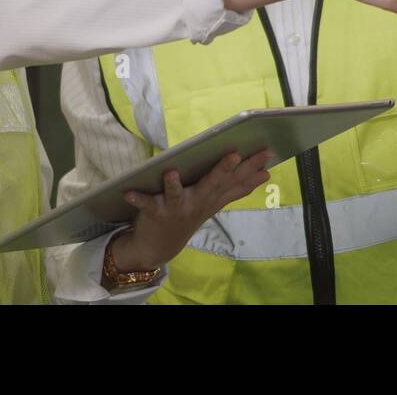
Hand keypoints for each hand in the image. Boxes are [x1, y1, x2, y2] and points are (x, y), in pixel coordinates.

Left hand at [110, 148, 272, 270]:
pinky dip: (137, 199)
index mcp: (213, 197)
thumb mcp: (216, 202)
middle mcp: (198, 202)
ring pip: (177, 196)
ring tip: (171, 173)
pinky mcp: (155, 213)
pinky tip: (128, 192)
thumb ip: (238, 188)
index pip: (237, 180)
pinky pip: (145, 205)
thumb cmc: (189, 214)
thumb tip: (266, 173)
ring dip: (173, 186)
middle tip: (235, 154)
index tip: (268, 151)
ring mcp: (177, 209)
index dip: (253, 166)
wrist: (159, 246)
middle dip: (223, 170)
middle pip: (213, 184)